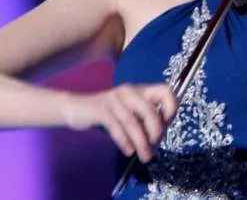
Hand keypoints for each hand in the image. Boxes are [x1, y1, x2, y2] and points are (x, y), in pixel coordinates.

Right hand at [62, 83, 178, 162]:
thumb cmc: (106, 112)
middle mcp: (129, 91)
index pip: (165, 91)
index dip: (172, 108)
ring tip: (145, 157)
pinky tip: (129, 151)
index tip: (167, 125)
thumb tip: (159, 137)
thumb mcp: (129, 110)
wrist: (74, 107)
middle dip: (156, 132)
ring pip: (133, 122)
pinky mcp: (101, 110)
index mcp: (140, 90)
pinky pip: (117, 127)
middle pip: (150, 111)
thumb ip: (144, 118)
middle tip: (154, 147)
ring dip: (142, 143)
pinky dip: (125, 141)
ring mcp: (114, 100)